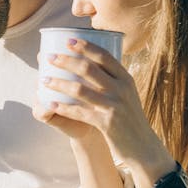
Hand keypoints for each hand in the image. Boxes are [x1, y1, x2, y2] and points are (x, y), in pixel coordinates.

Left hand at [34, 39, 163, 170]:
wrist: (143, 147)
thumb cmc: (129, 118)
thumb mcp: (126, 94)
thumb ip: (113, 80)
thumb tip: (90, 62)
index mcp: (126, 78)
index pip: (104, 56)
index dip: (85, 46)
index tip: (68, 40)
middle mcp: (121, 89)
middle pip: (89, 68)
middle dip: (66, 60)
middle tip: (49, 57)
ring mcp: (114, 106)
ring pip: (80, 89)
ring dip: (59, 83)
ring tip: (44, 80)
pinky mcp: (107, 123)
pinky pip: (80, 112)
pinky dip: (63, 107)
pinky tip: (51, 104)